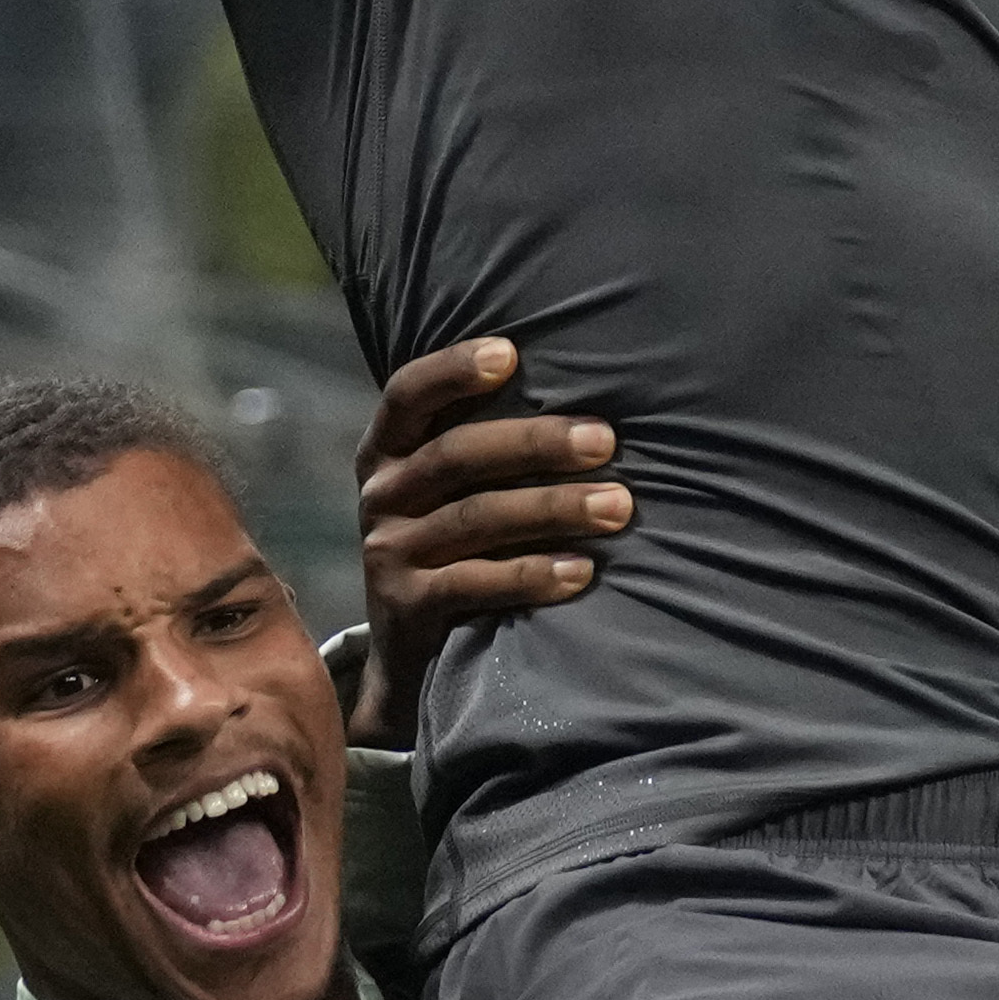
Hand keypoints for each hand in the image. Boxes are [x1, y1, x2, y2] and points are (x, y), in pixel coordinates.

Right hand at [353, 333, 621, 740]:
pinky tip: (583, 571)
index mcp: (387, 448)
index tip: (512, 353)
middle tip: (605, 441)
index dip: (454, 370)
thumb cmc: (453, 535)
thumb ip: (483, 436)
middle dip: (536, 443)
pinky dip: (532, 575)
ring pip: (476, 518)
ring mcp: (388, 550)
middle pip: (457, 454)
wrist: (409, 645)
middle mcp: (380, 493)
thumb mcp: (446, 484)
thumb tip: (584, 386)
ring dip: (553, 509)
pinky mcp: (406, 605)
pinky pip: (475, 583)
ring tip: (617, 507)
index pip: (409, 393)